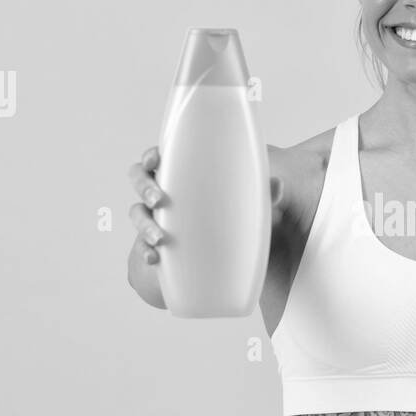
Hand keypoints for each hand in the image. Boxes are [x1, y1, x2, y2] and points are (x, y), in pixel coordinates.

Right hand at [127, 145, 287, 267]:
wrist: (231, 242)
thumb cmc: (236, 209)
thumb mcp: (248, 199)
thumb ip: (263, 191)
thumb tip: (277, 185)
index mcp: (181, 173)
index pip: (157, 157)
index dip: (151, 157)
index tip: (156, 160)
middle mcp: (164, 191)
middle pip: (139, 180)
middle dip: (144, 188)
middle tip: (158, 199)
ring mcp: (158, 216)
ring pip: (138, 213)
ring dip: (143, 224)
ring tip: (159, 239)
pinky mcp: (159, 241)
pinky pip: (143, 244)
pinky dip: (146, 251)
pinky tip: (155, 259)